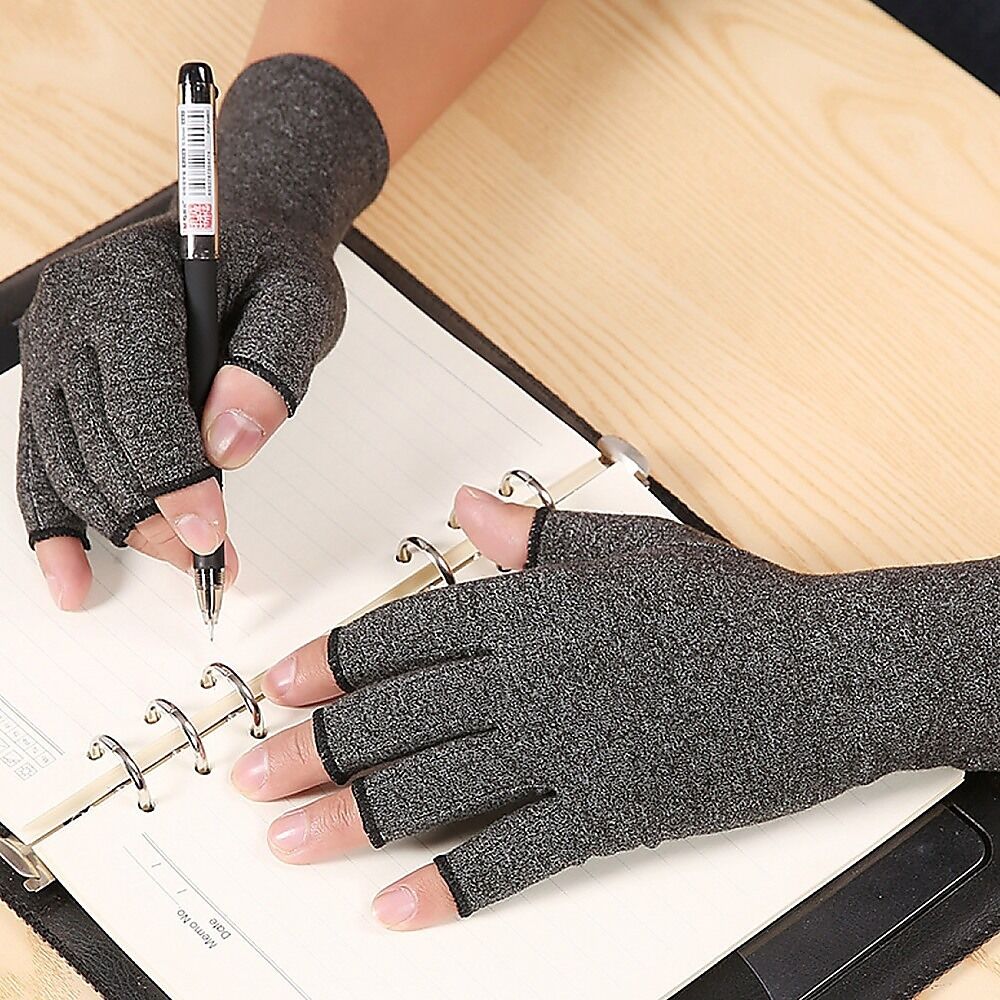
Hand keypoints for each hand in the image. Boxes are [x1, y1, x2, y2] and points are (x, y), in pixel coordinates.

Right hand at [17, 55, 387, 607]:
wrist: (240, 232)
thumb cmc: (271, 267)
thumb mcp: (298, 304)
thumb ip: (268, 368)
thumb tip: (226, 448)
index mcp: (131, 282)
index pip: (141, 401)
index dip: (174, 480)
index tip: (212, 536)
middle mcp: (72, 309)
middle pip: (98, 443)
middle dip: (155, 515)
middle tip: (212, 559)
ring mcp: (51, 345)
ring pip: (66, 463)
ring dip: (123, 527)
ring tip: (180, 564)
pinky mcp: (50, 378)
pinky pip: (38, 461)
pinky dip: (54, 525)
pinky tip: (73, 577)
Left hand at [233, 487, 993, 927]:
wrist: (825, 668)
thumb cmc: (728, 601)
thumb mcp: (627, 546)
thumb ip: (538, 536)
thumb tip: (470, 509)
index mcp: (533, 608)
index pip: (405, 637)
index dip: (332, 664)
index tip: (277, 688)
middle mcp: (535, 679)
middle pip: (399, 717)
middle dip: (315, 748)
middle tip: (252, 774)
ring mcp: (568, 750)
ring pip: (435, 787)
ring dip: (354, 817)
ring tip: (292, 839)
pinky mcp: (610, 814)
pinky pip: (514, 857)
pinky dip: (452, 888)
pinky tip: (397, 910)